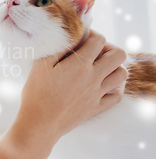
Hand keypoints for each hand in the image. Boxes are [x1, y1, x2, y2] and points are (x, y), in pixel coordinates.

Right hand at [11, 29, 127, 150]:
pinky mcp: (96, 107)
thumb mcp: (40, 65)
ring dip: (114, 67)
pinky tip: (102, 85)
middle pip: (118, 55)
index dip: (92, 34)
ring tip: (99, 67)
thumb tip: (70, 36)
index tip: (82, 38)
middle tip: (94, 52)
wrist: (39, 124)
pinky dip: (114, 88)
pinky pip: (116, 96)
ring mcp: (97, 94)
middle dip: (108, 48)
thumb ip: (57, 48)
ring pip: (122, 74)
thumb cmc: (36, 94)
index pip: (99, 40)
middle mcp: (93, 77)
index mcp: (79, 64)